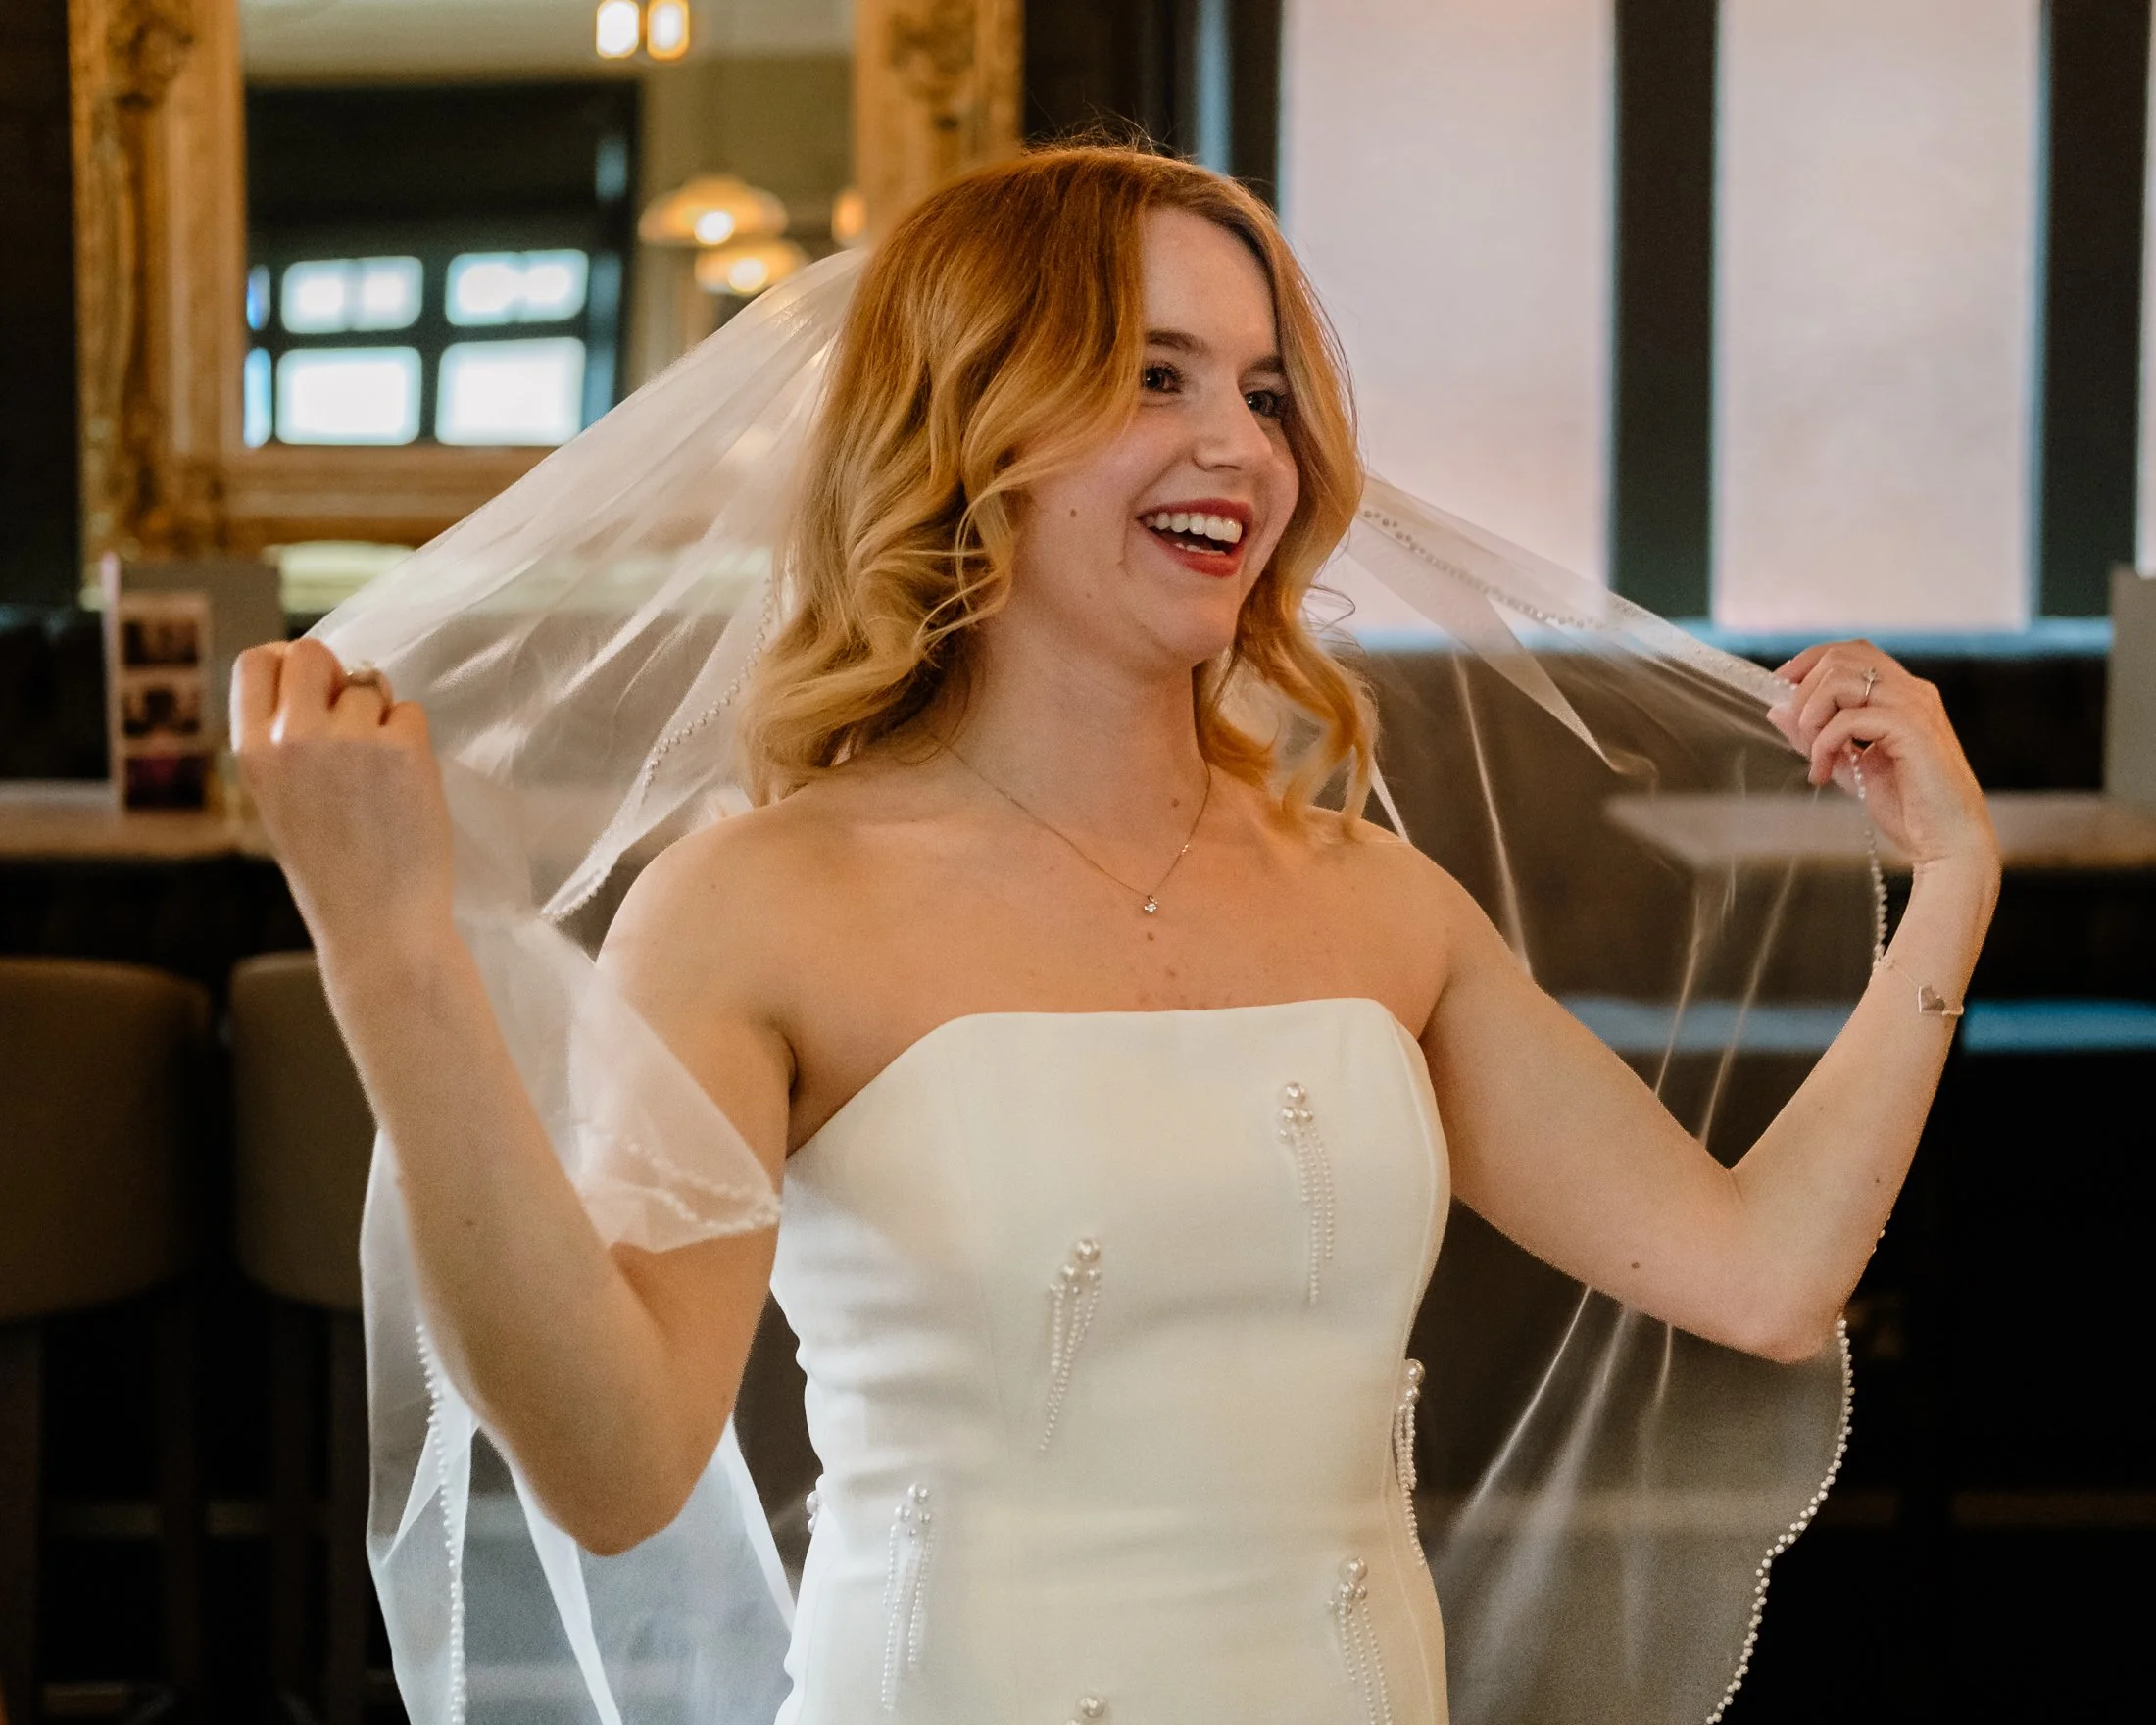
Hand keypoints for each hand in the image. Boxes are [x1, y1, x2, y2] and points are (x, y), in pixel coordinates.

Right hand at [232, 639, 455, 960]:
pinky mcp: (400, 747)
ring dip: (382, 716)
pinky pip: (410, 711)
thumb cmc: (334, 869)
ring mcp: (347, 739)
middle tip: (354, 719)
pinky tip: (406, 786)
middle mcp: (292, 737)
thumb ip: (289, 742)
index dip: (287, 662)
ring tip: (381, 776)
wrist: (377, 923)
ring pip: (370, 683)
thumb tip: (323, 681)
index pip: (255, 662)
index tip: (311, 685)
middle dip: (337, 674)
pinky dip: (413, 739)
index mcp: (252, 752)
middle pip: (311, 652)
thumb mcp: (281, 800)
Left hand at [1767, 640, 1997, 876]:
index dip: (1810, 661)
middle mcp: (1912, 692)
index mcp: (1903, 694)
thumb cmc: (1909, 808)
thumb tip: (1777, 710)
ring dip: (1812, 716)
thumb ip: (1818, 737)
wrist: (1948, 842)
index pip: (1852, 651)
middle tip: (1800, 735)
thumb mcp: (1850, 766)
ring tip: (1815, 756)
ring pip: (1841, 680)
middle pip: (1841, 657)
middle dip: (1803, 693)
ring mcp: (1915, 707)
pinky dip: (1825, 744)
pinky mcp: (1912, 730)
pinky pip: (1849, 719)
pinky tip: (1825, 772)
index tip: (1780, 686)